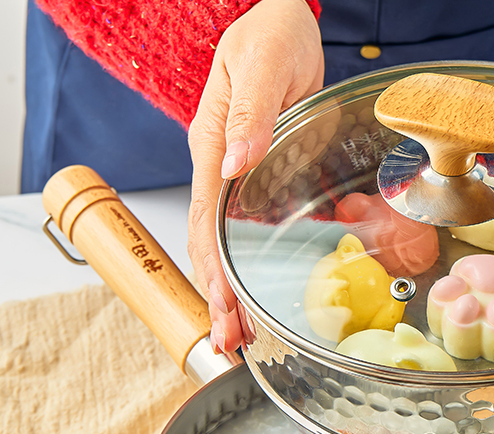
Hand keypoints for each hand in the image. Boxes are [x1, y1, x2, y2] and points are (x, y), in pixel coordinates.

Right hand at [187, 0, 323, 352]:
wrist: (286, 26)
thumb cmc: (270, 36)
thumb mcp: (261, 65)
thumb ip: (249, 114)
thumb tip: (235, 164)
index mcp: (212, 147)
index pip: (206, 221)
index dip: (213, 268)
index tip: (224, 307)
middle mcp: (221, 170)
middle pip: (212, 245)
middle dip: (219, 296)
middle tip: (232, 342)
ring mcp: (240, 179)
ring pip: (229, 245)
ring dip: (234, 292)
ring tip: (243, 335)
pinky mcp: (263, 182)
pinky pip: (254, 231)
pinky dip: (255, 267)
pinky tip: (265, 295)